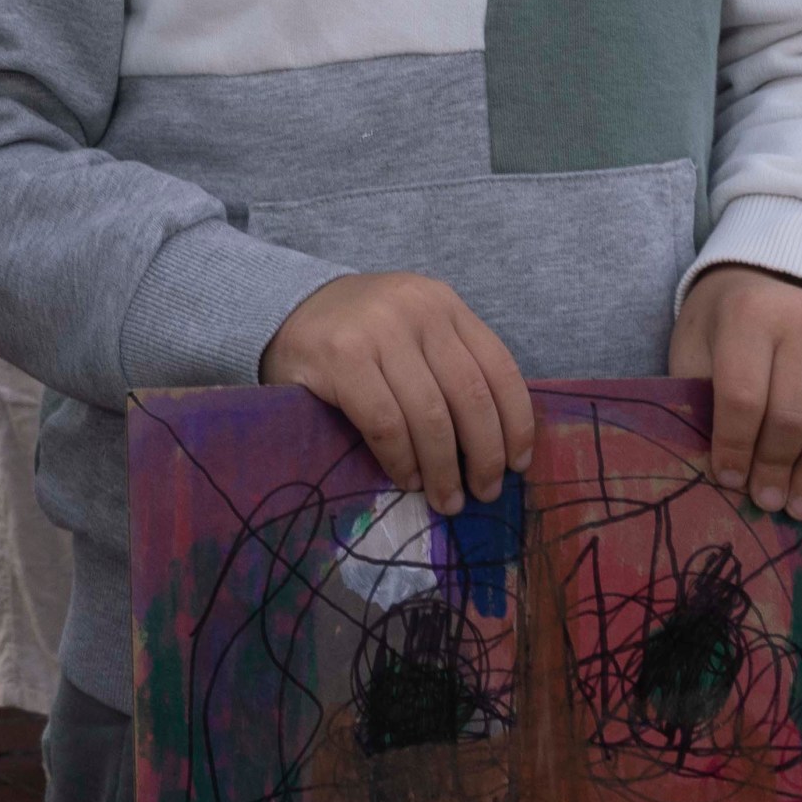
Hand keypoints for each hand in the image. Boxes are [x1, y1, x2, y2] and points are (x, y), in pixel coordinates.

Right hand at [263, 271, 532, 514]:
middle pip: (470, 397)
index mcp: (443, 302)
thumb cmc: (360, 334)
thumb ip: (451, 366)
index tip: (517, 465)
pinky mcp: (340, 358)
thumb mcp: (414, 332)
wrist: (284, 308)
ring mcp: (376, 331)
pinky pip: (386, 424)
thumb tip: (500, 446)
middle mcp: (415, 309)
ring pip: (430, 416)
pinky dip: (401, 459)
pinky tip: (406, 477)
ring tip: (445, 498)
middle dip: (484, 456)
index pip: (499, 369)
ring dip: (443, 469)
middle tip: (483, 493)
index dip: (516, 424)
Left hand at [671, 263, 801, 518]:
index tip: (727, 480)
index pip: (743, 397)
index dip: (735, 447)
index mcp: (748, 315)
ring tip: (798, 505)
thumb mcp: (695, 348)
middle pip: (794, 417)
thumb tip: (720, 473)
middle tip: (767, 502)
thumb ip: (701, 398)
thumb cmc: (723, 325)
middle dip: (777, 468)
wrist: (772, 278)